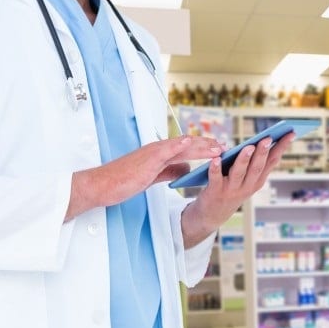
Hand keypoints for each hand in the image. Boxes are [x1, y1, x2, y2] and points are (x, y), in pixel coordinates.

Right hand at [65, 136, 221, 220]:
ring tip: (217, 146)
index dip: (203, 147)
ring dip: (200, 145)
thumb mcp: (152, 176)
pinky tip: (188, 142)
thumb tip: (186, 169)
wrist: (103, 185)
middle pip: (187, 145)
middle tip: (225, 146)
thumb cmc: (123, 181)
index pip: (185, 148)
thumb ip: (168, 170)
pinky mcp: (145, 160)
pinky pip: (164, 150)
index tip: (218, 148)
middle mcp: (157, 150)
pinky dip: (176, 144)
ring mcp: (152, 153)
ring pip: (180, 146)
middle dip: (207, 145)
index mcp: (158, 154)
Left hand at [181, 133, 294, 247]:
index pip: (272, 161)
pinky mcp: (215, 192)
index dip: (281, 147)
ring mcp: (232, 190)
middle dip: (263, 152)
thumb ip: (251, 163)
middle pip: (257, 167)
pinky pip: (216, 178)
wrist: (212, 215)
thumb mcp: (246, 179)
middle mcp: (247, 186)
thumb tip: (256, 142)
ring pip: (239, 173)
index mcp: (257, 181)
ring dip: (244, 160)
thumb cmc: (230, 190)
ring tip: (248, 147)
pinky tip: (216, 159)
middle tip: (268, 138)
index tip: (291, 133)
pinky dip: (216, 169)